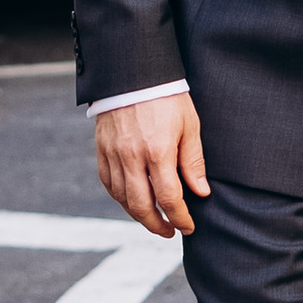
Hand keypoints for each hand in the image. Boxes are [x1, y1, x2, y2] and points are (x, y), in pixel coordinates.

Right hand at [94, 88, 209, 238]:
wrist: (134, 71)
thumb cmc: (167, 97)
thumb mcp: (189, 125)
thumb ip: (193, 161)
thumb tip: (200, 193)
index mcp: (158, 151)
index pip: (169, 198)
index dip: (180, 218)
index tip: (188, 227)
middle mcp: (132, 157)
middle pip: (141, 206)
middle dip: (157, 225)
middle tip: (170, 231)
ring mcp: (113, 154)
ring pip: (122, 198)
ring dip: (138, 215)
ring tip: (154, 220)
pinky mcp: (102, 149)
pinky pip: (108, 183)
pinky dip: (119, 198)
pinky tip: (132, 201)